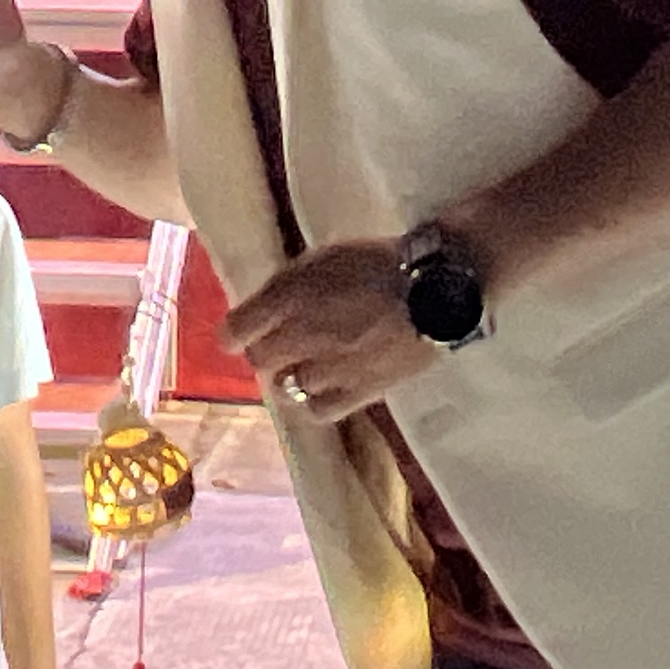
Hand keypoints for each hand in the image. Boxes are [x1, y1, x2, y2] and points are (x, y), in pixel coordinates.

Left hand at [227, 243, 438, 425]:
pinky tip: (321, 390)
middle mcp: (301, 335)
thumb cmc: (378, 261)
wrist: (435, 286)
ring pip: (285, 387)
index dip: (234, 334)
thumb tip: (264, 309)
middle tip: (281, 344)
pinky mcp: (358, 393)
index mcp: (289, 295)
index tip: (239, 333)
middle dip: (265, 352)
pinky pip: (318, 410)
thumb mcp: (323, 257)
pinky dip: (312, 402)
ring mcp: (328, 368)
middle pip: (260, 359)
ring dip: (288, 377)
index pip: (235, 330)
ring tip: (304, 367)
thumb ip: (287, 285)